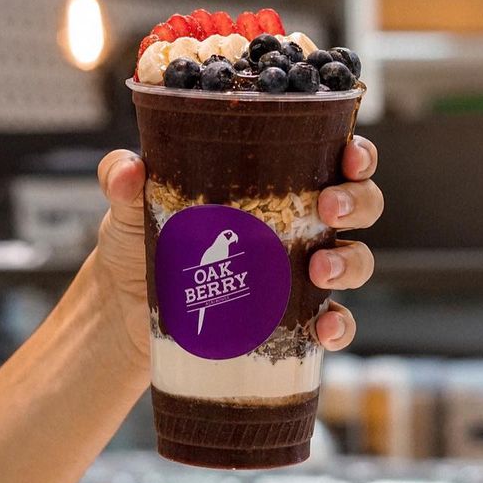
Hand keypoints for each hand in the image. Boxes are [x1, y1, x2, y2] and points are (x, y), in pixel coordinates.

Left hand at [95, 135, 382, 366]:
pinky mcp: (290, 319)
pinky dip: (338, 326)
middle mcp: (297, 222)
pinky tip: (323, 330)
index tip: (349, 155)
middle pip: (360, 203)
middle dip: (358, 201)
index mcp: (274, 180)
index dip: (355, 153)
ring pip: (357, 259)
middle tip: (328, 207)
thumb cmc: (139, 239)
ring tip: (320, 269)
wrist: (123, 309)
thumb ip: (123, 179)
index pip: (331, 155)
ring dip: (351, 262)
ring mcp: (298, 272)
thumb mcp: (128, 205)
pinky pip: (333, 322)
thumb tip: (126, 169)